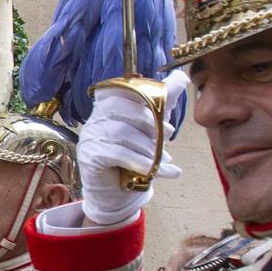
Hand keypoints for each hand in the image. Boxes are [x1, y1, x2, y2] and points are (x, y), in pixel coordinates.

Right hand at [77, 68, 187, 225]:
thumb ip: (163, 101)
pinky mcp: (90, 156)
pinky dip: (141, 162)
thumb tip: (181, 76)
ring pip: (122, 132)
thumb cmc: (134, 158)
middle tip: (168, 135)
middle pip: (121, 108)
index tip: (163, 111)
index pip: (119, 89)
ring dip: (149, 147)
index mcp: (107, 107)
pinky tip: (156, 172)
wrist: (117, 194)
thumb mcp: (152, 127)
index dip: (142, 95)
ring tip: (165, 159)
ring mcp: (90, 137)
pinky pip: (117, 153)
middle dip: (149, 121)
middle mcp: (95, 119)